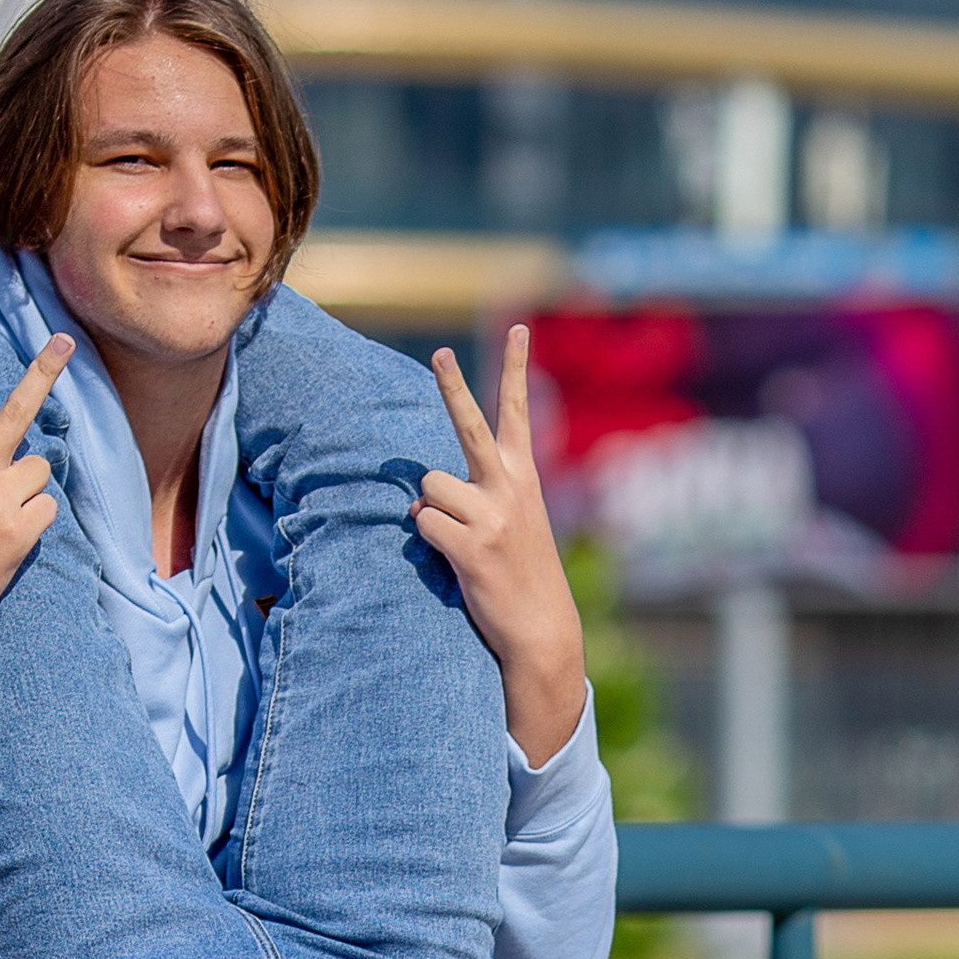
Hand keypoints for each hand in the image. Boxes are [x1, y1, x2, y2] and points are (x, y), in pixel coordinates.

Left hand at [413, 327, 587, 768]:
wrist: (542, 631)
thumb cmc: (520, 576)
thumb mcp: (514, 525)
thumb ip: (476, 498)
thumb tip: (417, 498)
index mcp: (524, 478)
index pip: (518, 412)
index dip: (516, 368)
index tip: (521, 327)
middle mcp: (510, 488)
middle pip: (470, 426)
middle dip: (453, 386)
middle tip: (440, 352)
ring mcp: (491, 517)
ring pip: (430, 487)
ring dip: (432, 510)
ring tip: (458, 540)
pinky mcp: (471, 549)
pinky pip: (425, 525)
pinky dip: (427, 540)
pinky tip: (452, 559)